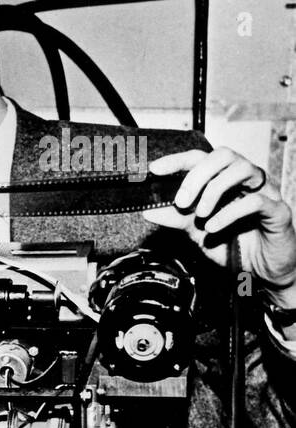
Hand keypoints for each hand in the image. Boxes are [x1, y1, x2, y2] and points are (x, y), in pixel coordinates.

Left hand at [144, 149, 295, 302]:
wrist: (261, 272)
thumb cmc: (232, 244)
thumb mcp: (196, 232)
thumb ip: (175, 219)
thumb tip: (148, 210)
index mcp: (224, 180)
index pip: (201, 158)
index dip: (177, 160)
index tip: (155, 170)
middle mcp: (245, 180)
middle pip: (223, 155)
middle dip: (197, 175)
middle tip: (181, 201)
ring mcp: (265, 192)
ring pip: (242, 169)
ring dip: (214, 189)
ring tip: (199, 215)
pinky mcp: (278, 210)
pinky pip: (255, 201)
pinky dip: (229, 213)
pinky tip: (213, 227)